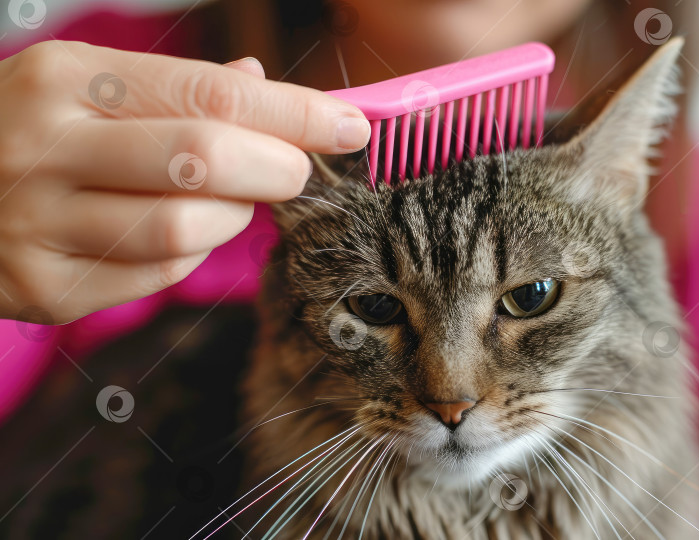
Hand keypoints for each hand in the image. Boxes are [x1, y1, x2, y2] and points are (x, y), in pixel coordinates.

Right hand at [0, 41, 369, 323]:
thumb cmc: (23, 129)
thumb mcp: (81, 84)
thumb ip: (172, 87)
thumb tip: (257, 83)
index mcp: (63, 81)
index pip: (211, 96)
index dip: (295, 113)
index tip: (348, 125)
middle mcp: (44, 150)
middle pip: (204, 161)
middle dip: (277, 167)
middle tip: (296, 170)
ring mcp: (39, 227)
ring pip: (187, 229)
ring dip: (232, 216)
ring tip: (224, 199)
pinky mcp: (46, 289)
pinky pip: (158, 274)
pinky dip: (189, 254)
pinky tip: (173, 231)